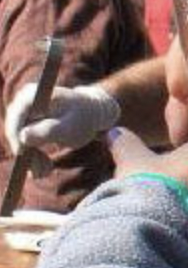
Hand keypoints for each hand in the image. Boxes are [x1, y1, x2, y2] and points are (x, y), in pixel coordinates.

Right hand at [4, 83, 119, 177]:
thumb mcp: (71, 127)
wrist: (93, 113)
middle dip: (27, 154)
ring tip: (46, 170)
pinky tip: (44, 166)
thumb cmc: (85, 118)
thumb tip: (23, 136)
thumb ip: (48, 131)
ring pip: (18, 140)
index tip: (27, 159)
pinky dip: (32, 156)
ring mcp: (22, 110)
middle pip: (15, 131)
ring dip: (31, 159)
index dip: (18, 141)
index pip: (16, 121)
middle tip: (42, 172)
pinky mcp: (24, 122)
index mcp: (35, 95)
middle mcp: (24, 99)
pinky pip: (22, 144)